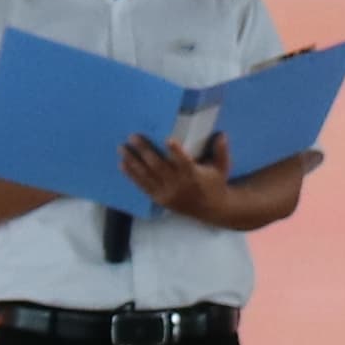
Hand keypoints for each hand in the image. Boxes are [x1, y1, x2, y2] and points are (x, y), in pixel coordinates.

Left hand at [119, 129, 258, 229]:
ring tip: (122, 148)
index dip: (176, 152)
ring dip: (133, 161)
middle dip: (145, 151)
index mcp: (194, 176)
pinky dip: (132, 175)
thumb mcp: (222, 167)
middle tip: (133, 137)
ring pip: (147, 176)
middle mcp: (179, 185)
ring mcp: (167, 193)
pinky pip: (143, 186)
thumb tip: (222, 134)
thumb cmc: (215, 183)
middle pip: (159, 166)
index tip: (168, 139)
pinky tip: (122, 164)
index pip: (184, 162)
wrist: (212, 210)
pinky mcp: (160, 199)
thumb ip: (221, 151)